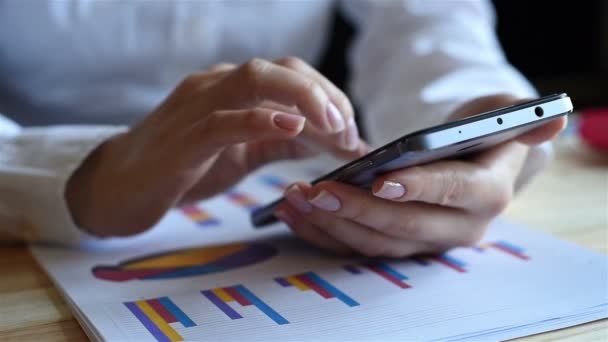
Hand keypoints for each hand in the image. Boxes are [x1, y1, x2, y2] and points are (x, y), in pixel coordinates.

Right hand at [66, 57, 366, 236]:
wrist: (117, 188)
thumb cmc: (182, 167)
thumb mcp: (242, 154)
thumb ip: (281, 144)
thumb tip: (330, 141)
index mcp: (231, 89)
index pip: (290, 74)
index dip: (329, 96)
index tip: (353, 132)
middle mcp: (216, 87)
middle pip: (279, 68)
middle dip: (324, 94)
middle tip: (349, 131)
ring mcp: (196, 107)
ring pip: (254, 80)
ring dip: (304, 99)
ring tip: (334, 127)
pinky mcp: (182, 140)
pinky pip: (224, 120)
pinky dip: (261, 120)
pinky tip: (291, 128)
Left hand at [276, 94, 566, 256]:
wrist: (471, 162)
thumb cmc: (482, 134)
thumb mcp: (504, 116)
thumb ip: (521, 117)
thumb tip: (550, 121)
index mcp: (486, 195)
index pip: (451, 193)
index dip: (418, 188)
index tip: (380, 181)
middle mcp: (458, 228)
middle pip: (404, 225)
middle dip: (358, 210)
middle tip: (318, 191)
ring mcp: (425, 242)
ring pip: (376, 241)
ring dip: (333, 223)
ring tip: (296, 198)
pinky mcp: (398, 245)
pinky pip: (357, 244)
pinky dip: (324, 232)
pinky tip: (294, 213)